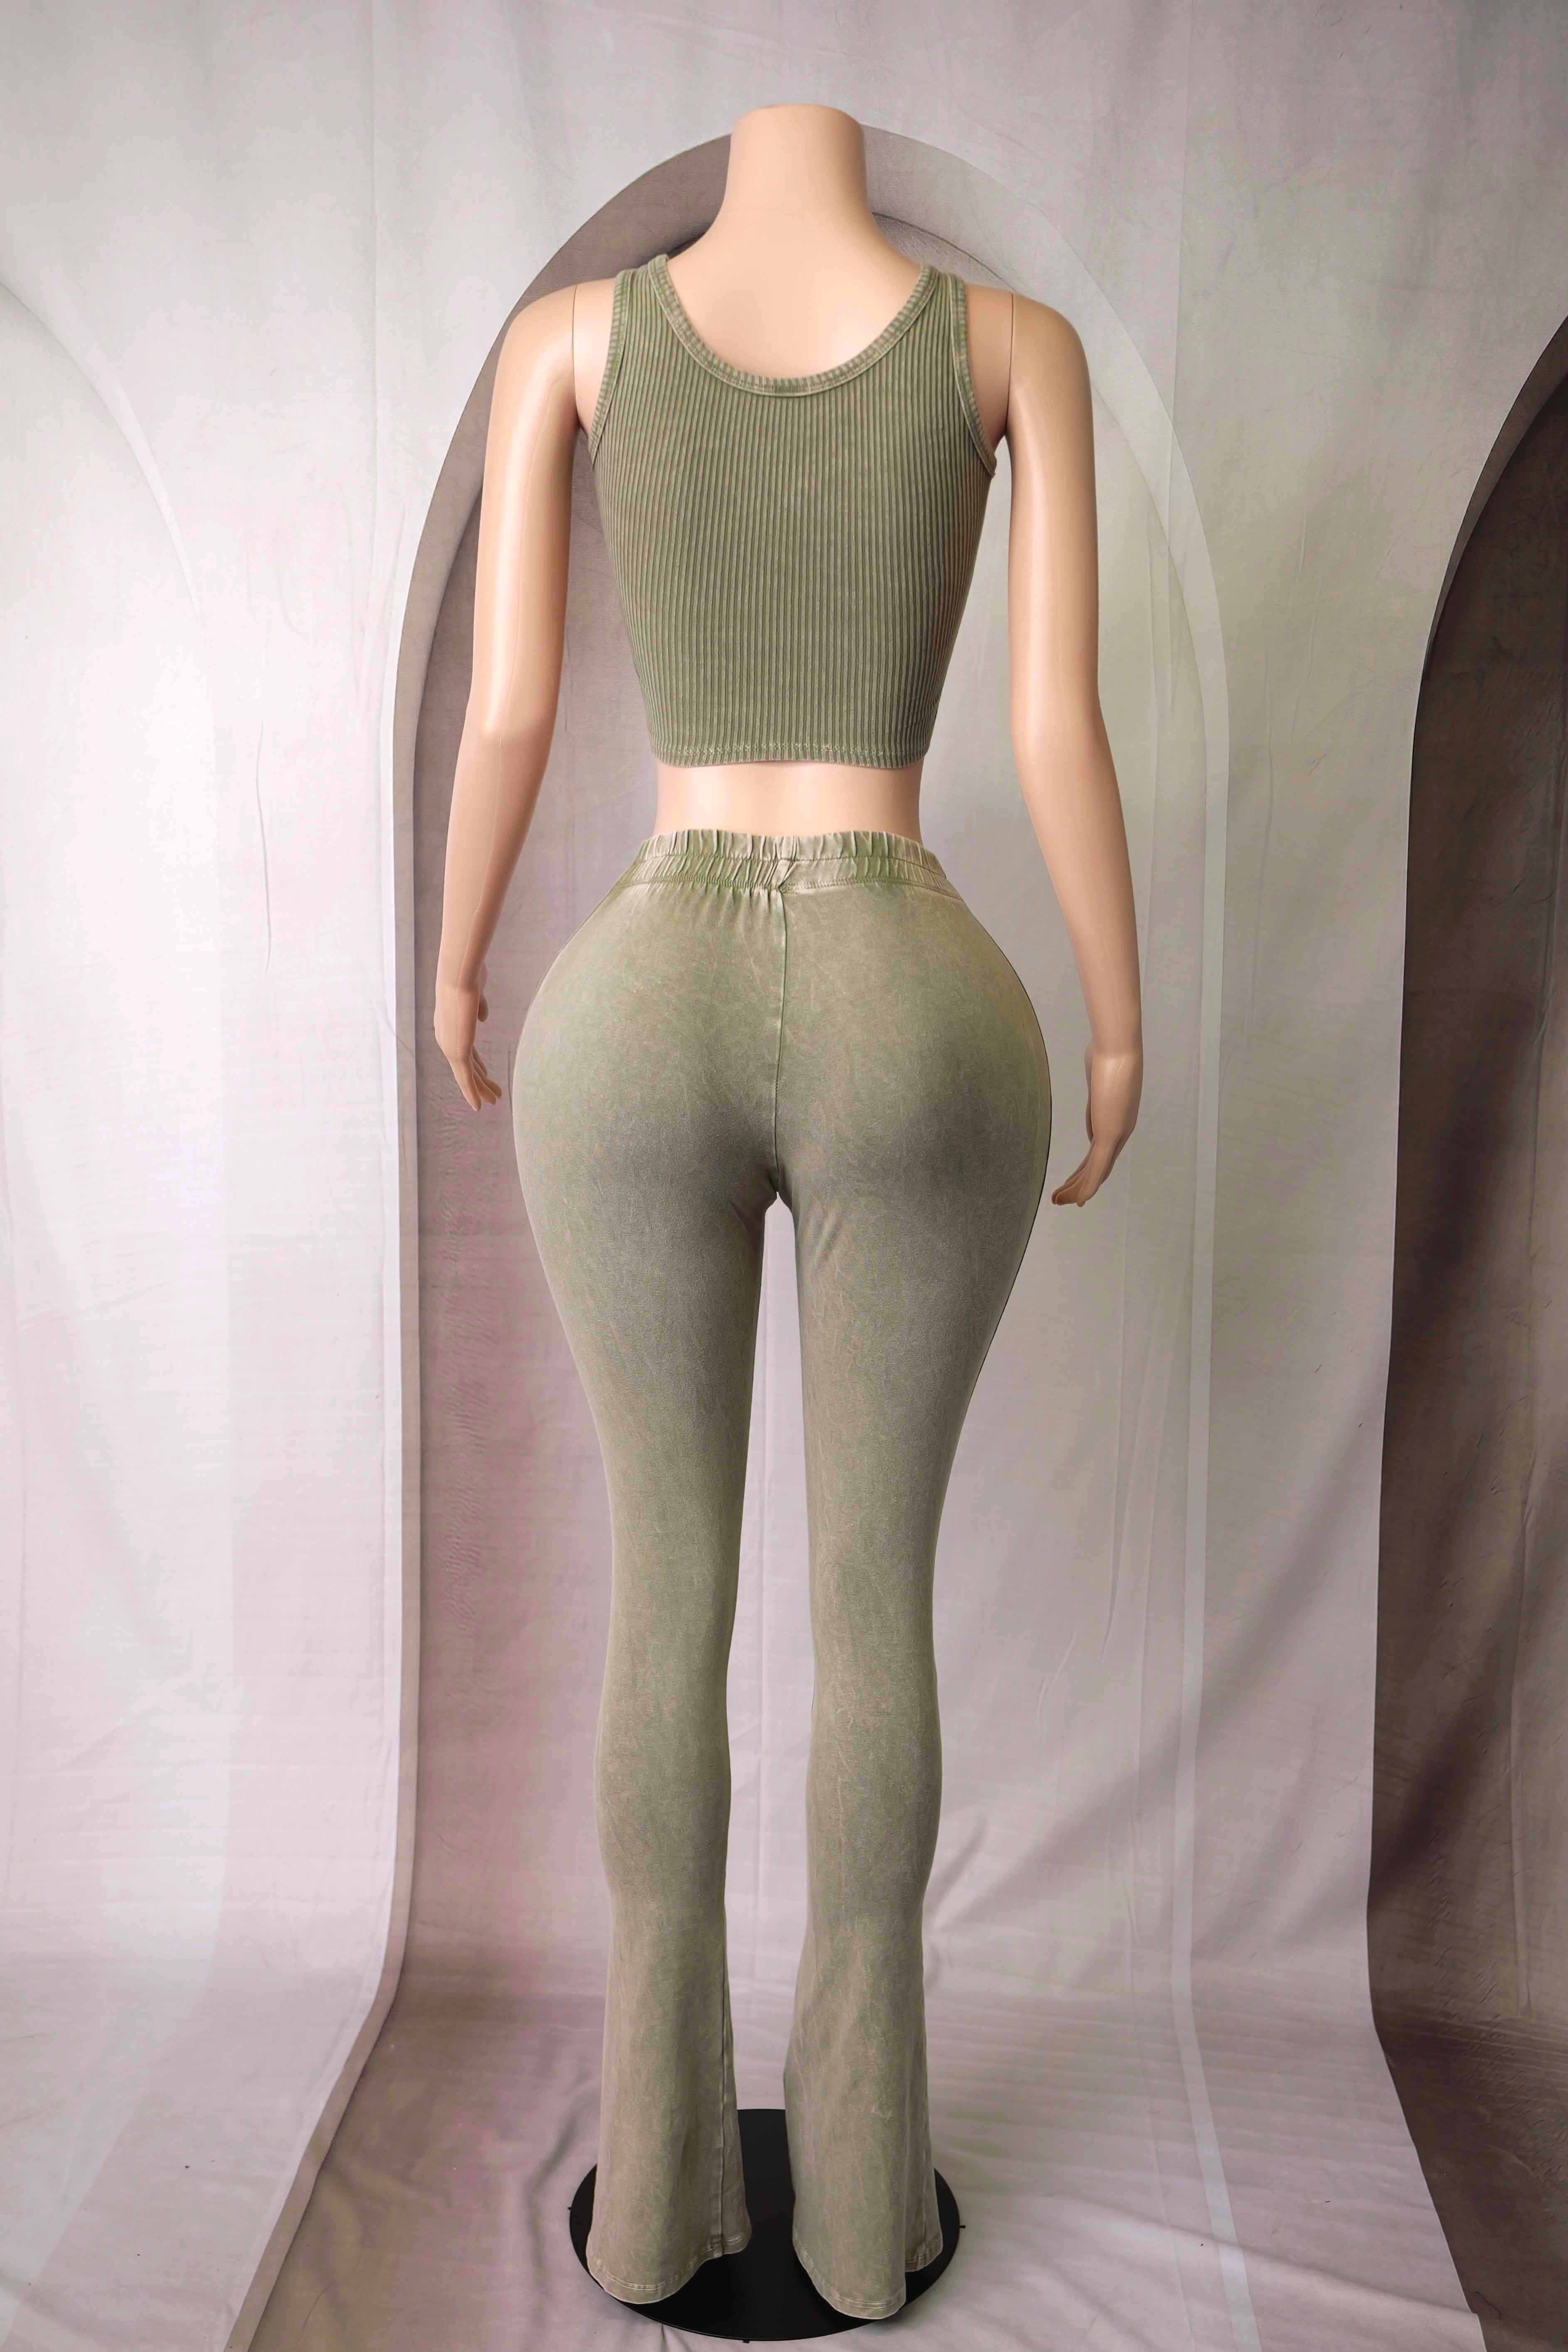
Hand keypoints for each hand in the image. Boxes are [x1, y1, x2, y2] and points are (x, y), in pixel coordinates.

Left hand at [434, 964, 503, 1111]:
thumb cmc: (468, 975)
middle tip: (493, 1094)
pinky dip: (473, 1093)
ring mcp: (450, 1046)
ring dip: (481, 1089)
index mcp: (449, 1025)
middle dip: (481, 1080)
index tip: (487, 1075)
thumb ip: (478, 1006)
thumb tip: (483, 1017)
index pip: (465, 1051)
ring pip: (468, 1075)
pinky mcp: (456, 1052)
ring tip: (495, 1100)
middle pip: (466, 1066)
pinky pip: (466, 1078)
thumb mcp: (476, 992)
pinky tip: (479, 1106)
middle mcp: (446, 1038)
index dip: (477, 1064)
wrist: (459, 974)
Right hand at [1051, 1037, 1140, 1205]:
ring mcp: (1118, 1134)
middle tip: (1061, 1198)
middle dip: (1078, 1183)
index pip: (1100, 1151)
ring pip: (1097, 1171)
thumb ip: (1095, 1098)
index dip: (1087, 1170)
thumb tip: (1091, 1114)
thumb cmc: (1109, 1054)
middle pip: (1098, 1166)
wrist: (1117, 1048)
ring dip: (1077, 1188)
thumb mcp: (1098, 1079)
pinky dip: (1088, 1186)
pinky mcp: (1111, 1134)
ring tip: (1058, 1201)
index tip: (1072, 1181)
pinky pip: (1098, 1168)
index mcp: (1118, 1119)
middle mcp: (1121, 1130)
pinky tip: (1079, 1200)